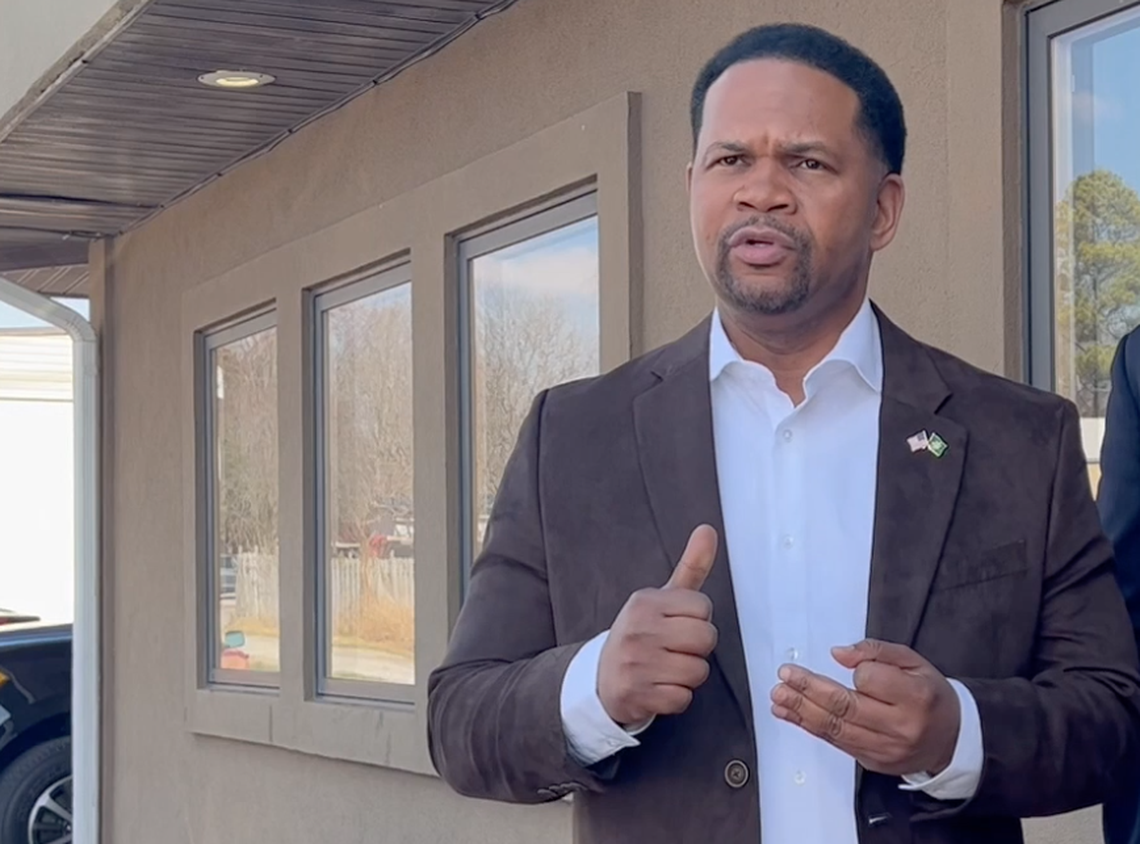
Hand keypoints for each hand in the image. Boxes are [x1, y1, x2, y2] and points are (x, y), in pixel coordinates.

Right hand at [597, 525, 719, 726]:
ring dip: (688, 676)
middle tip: (674, 649)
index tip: (677, 625)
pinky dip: (675, 698)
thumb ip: (691, 566)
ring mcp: (636, 663)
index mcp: (645, 602)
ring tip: (666, 669)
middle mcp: (638, 629)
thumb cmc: (640, 635)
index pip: (704, 608)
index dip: (697, 620)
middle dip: (697, 649)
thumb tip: (708, 530)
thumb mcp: (661, 599)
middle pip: (706, 639)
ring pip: (698, 671)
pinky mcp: (637, 694)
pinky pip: (683, 699)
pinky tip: (658, 688)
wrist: (601, 679)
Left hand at [770, 639, 960, 776]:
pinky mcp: (872, 762)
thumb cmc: (928, 696)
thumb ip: (876, 651)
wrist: (951, 740)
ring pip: (835, 729)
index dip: (856, 670)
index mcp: (915, 697)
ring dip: (801, 711)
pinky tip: (790, 715)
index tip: (843, 662)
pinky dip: (809, 727)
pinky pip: (835, 743)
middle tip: (785, 676)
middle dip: (809, 690)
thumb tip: (838, 654)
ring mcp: (885, 749)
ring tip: (779, 696)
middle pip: (846, 707)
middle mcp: (900, 726)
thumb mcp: (913, 662)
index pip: (871, 680)